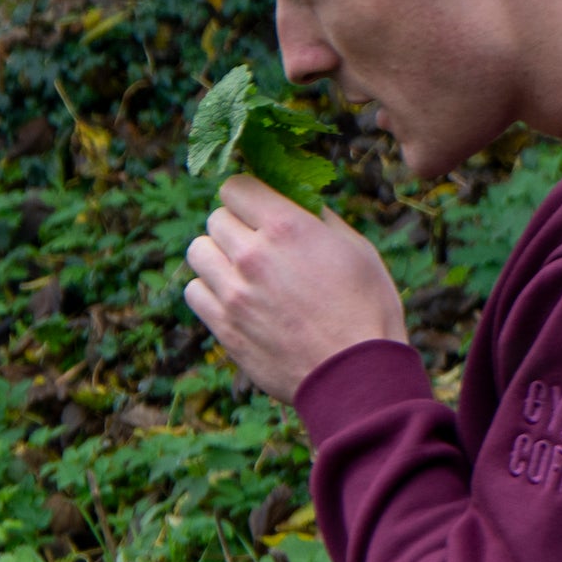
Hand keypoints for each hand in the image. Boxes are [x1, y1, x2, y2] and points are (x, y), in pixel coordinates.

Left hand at [183, 175, 406, 403]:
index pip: (236, 187)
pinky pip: (193, 291)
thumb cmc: (367, 309)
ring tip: (240, 270)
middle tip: (256, 243)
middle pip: (215, 218)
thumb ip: (318, 220)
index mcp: (287, 227)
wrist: (355, 374)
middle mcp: (252, 255)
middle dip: (235, 225)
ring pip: (197, 252)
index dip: (247, 195)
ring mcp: (232, 292)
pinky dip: (208, 289)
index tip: (257, 207)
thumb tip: (297, 202)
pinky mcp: (223, 325)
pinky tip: (232, 297)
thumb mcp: (356, 249)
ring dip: (216, 256)